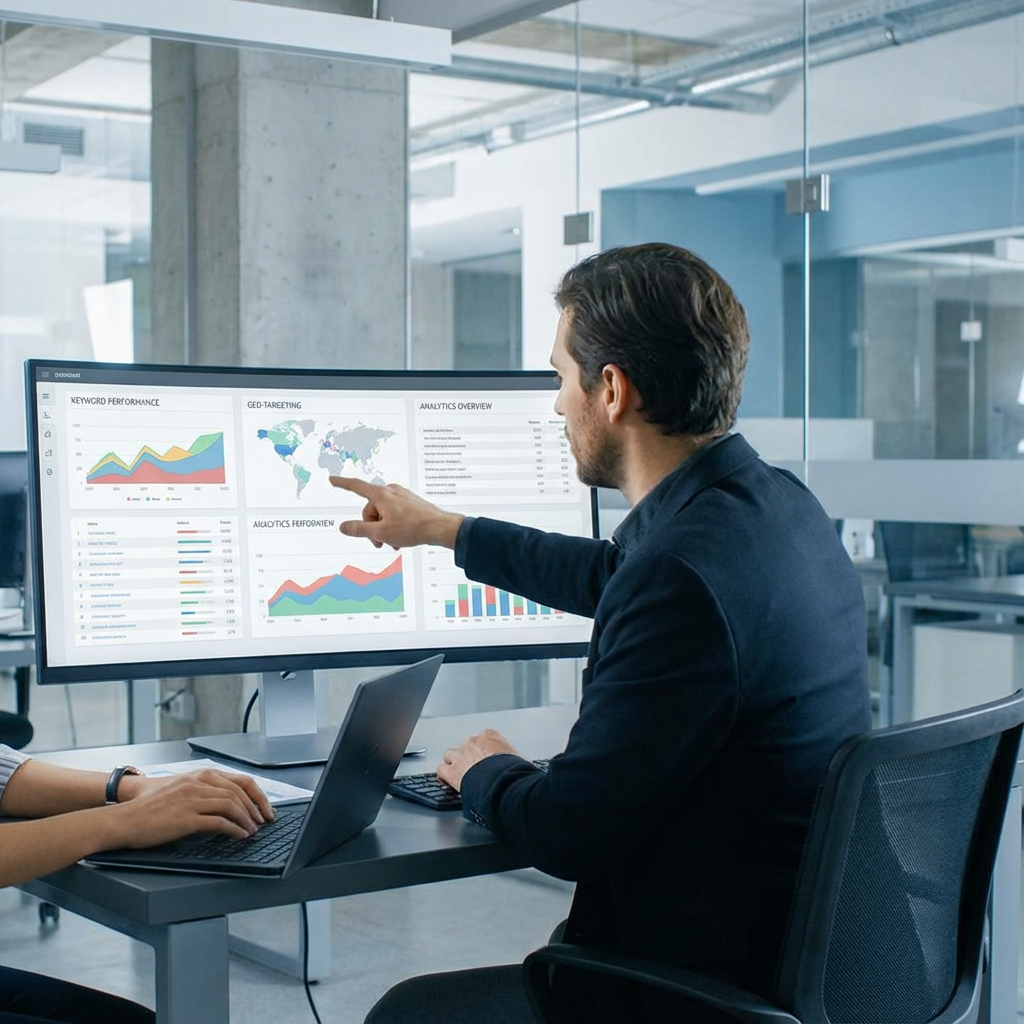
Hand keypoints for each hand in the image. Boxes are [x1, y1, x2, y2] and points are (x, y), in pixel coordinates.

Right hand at [108, 770, 274, 848]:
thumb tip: (230, 805)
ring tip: (253, 831)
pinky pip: (219, 823)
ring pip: (232, 806)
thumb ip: (204, 792)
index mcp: (200, 775)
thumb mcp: (181, 790)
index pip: (240, 780)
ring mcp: (192, 799)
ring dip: (247, 820)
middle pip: (240, 793)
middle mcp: (198, 783)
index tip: (265, 808)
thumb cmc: (150, 808)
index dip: (257, 795)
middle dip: (256, 808)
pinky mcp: (186, 817)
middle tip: (264, 822)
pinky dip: (234, 830)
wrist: (124, 818)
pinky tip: (239, 836)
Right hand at [330, 476, 463, 549]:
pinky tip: (400, 539)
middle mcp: (390, 491)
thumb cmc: (413, 528)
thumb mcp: (381, 532)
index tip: (332, 479)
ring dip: (383, 529)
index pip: (356, 486)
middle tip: (379, 543)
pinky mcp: (409, 502)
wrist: (440, 527)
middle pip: (370, 509)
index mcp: (381, 495)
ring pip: (383, 513)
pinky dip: (393, 526)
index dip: (342, 484)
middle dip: (372, 527)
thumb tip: (343, 527)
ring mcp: (401, 496)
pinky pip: (394, 513)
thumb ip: (359, 530)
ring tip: (392, 543)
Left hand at [437, 729, 520, 791]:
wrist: (502, 780)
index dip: (484, 749)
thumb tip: (522, 766)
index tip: (487, 757)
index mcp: (490, 735)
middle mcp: (473, 742)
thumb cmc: (513, 769)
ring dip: (453, 762)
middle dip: (468, 755)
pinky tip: (446, 780)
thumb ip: (515, 758)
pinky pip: (442, 770)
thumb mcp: (520, 759)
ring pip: (450, 755)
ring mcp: (460, 755)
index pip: (483, 737)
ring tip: (459, 772)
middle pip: (466, 745)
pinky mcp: (452, 771)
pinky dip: (443, 775)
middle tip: (474, 767)